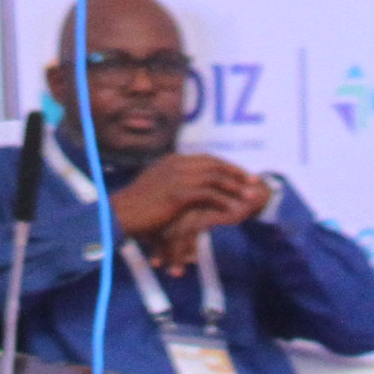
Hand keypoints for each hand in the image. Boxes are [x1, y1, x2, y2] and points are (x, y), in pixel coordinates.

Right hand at [108, 154, 261, 247]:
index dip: (227, 166)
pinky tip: (235, 211)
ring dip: (236, 187)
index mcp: (172, 160)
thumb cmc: (136, 207)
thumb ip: (172, 184)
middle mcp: (177, 163)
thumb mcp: (155, 188)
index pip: (207, 158)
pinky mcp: (178, 193)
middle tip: (254, 182)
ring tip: (250, 197)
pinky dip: (225, 201)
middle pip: (215, 164)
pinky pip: (209, 195)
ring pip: (216, 178)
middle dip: (237, 173)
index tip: (242, 174)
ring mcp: (177, 176)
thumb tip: (185, 192)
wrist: (120, 214)